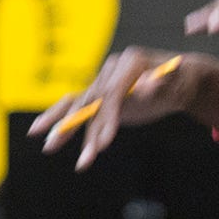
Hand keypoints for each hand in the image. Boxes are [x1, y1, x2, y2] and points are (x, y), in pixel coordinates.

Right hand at [27, 46, 203, 171]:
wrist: (177, 79)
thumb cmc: (181, 80)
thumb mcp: (178, 82)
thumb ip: (161, 83)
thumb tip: (147, 85)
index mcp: (129, 62)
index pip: (114, 92)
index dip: (108, 118)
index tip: (105, 143)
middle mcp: (111, 69)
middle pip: (93, 101)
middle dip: (84, 130)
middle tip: (81, 156)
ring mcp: (102, 81)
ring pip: (79, 105)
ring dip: (65, 129)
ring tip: (49, 148)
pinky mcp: (98, 95)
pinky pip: (74, 106)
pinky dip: (57, 118)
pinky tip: (37, 131)